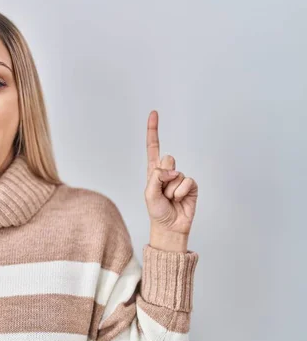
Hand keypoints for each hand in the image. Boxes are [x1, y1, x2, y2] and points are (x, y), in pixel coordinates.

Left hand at [144, 110, 197, 239]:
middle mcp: (167, 172)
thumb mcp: (149, 194)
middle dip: (163, 177)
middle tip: (162, 193)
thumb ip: (156, 177)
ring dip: (171, 190)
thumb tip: (171, 167)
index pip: (153, 147)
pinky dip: (181, 192)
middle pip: (167, 159)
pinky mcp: (191, 186)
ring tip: (170, 200)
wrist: (170, 227)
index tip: (154, 112)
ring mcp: (180, 178)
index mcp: (153, 171)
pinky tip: (179, 200)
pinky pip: (188, 181)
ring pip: (176, 173)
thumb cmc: (157, 211)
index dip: (153, 130)